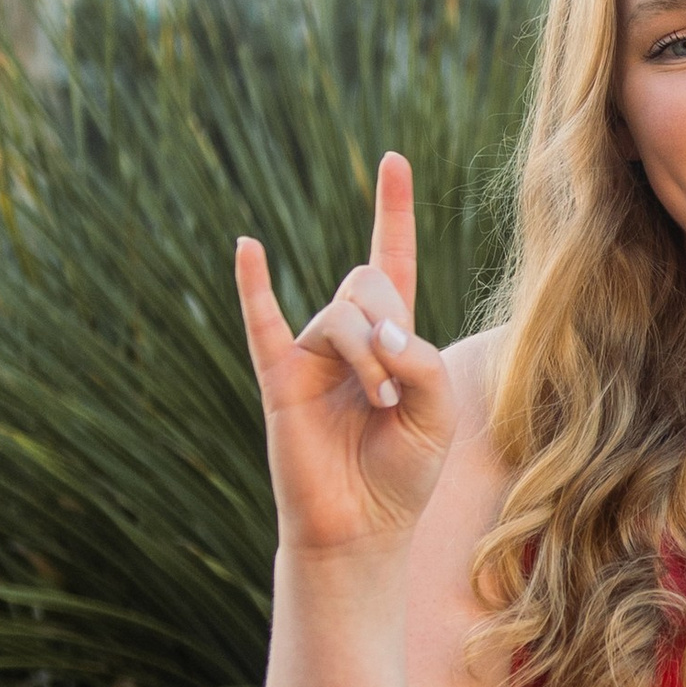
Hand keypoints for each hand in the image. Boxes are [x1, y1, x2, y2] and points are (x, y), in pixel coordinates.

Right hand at [235, 152, 460, 556]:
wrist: (360, 528)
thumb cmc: (402, 473)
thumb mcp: (437, 411)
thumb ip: (419, 357)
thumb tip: (376, 326)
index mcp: (392, 337)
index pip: (393, 258)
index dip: (394, 210)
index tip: (394, 159)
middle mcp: (348, 336)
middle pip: (368, 281)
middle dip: (391, 324)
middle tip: (394, 388)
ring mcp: (310, 355)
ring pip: (341, 311)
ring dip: (369, 354)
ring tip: (377, 404)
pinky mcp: (279, 378)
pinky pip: (262, 321)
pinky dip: (253, 283)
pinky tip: (247, 246)